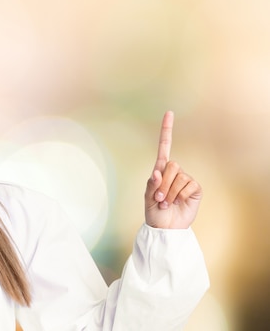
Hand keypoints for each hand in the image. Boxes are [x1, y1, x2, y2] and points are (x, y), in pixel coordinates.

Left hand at [144, 111, 201, 228]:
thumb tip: (157, 172)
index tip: (169, 113)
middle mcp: (173, 172)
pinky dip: (180, 195)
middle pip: (171, 165)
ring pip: (179, 176)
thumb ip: (151, 184)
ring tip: (166, 203)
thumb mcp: (147, 198)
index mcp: (160, 170)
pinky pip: (188, 185)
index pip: (164, 147)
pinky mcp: (194, 188)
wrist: (166, 229)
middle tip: (158, 198)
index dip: (167, 130)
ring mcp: (185, 179)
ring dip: (169, 192)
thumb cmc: (154, 213)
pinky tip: (178, 203)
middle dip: (162, 184)